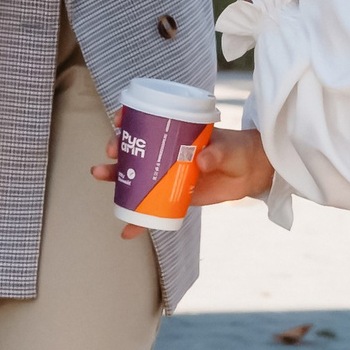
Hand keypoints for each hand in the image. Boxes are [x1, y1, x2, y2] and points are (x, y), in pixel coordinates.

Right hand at [91, 119, 276, 238]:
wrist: (251, 173)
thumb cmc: (238, 150)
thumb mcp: (228, 148)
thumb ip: (217, 152)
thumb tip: (202, 160)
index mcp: (177, 132)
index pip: (147, 121)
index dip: (130, 119)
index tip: (119, 121)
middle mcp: (167, 151)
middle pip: (135, 148)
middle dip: (118, 148)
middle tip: (112, 152)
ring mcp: (168, 174)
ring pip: (136, 176)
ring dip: (116, 177)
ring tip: (99, 174)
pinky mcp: (174, 195)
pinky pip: (152, 207)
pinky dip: (139, 220)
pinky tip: (126, 230)